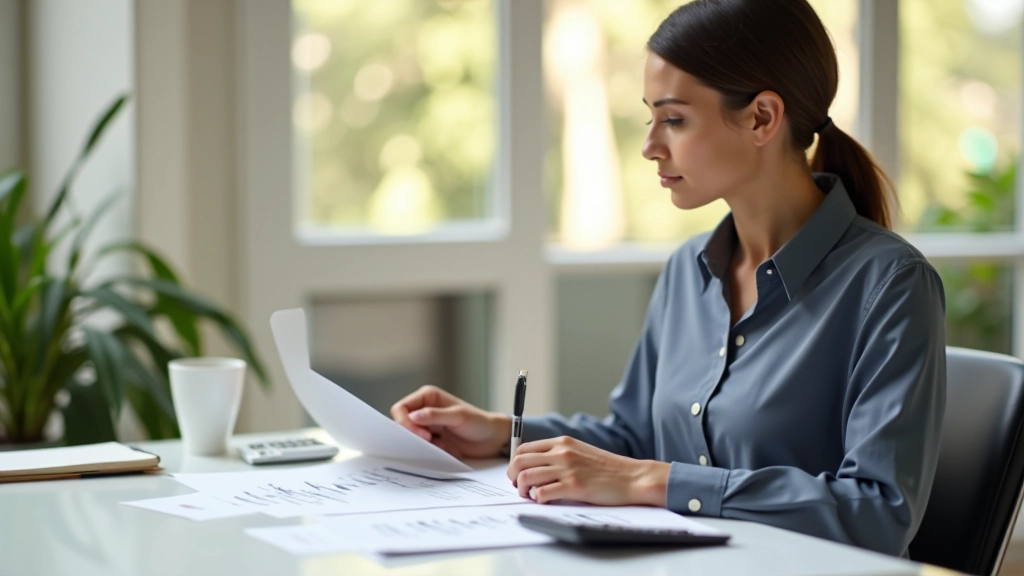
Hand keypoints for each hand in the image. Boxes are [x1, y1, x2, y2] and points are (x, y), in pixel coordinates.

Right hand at [390, 385, 510, 458]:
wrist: (493, 439)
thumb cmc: (479, 422)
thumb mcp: (458, 417)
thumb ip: (434, 416)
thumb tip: (412, 417)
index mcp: (428, 397)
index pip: (401, 408)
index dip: (405, 422)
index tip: (421, 434)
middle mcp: (424, 409)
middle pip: (402, 423)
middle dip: (412, 435)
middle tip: (429, 441)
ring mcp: (428, 425)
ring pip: (410, 437)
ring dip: (422, 444)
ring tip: (441, 445)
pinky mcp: (433, 439)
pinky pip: (420, 447)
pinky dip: (430, 450)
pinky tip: (446, 448)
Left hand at [506, 436, 669, 506]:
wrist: (633, 477)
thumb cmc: (608, 468)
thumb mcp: (581, 451)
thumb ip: (560, 454)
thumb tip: (537, 467)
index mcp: (562, 442)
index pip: (524, 449)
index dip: (515, 464)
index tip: (518, 474)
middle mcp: (561, 453)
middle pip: (519, 462)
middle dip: (513, 477)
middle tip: (519, 487)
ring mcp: (567, 469)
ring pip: (525, 477)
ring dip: (522, 490)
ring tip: (530, 496)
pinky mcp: (573, 486)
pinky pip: (542, 493)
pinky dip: (537, 499)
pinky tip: (544, 501)